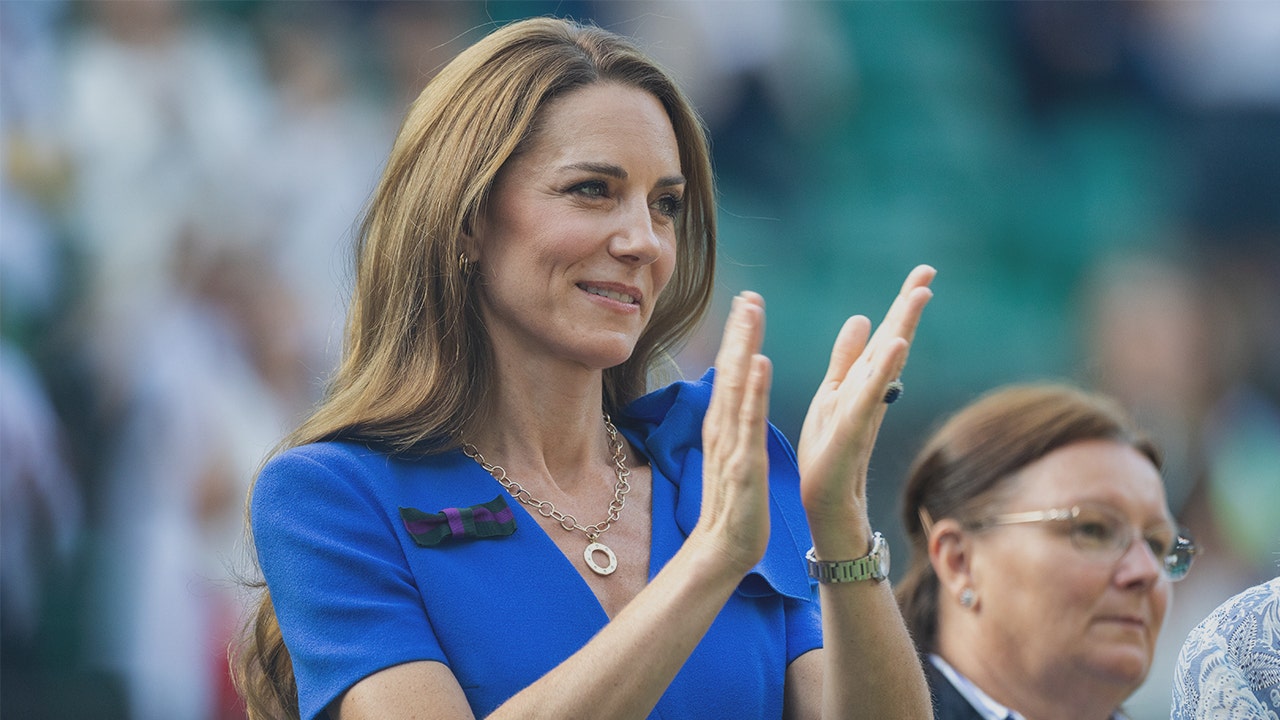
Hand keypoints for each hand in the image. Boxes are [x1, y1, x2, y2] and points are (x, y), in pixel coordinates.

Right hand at [693, 292, 773, 572]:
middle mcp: (723, 429)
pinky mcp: (743, 463)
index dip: (738, 339)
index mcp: (724, 428)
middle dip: (739, 331)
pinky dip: (753, 389)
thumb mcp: (732, 458)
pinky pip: (748, 420)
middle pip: (729, 370)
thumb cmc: (732, 508)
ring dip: (744, 345)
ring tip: (752, 311)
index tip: (747, 305)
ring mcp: (731, 444)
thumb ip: (733, 430)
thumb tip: (735, 406)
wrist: (721, 549)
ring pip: (736, 385)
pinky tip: (759, 362)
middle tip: (749, 294)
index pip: (730, 374)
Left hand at [797, 265, 934, 538]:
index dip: (903, 304)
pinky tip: (895, 347)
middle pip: (894, 342)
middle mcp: (870, 391)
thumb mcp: (834, 393)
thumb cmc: (829, 448)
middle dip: (909, 307)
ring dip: (902, 328)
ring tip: (918, 296)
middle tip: (928, 272)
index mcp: (864, 380)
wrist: (826, 497)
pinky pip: (869, 395)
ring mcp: (864, 409)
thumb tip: (862, 318)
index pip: (888, 335)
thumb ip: (847, 358)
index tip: (924, 271)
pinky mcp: (852, 429)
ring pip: (887, 364)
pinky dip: (883, 372)